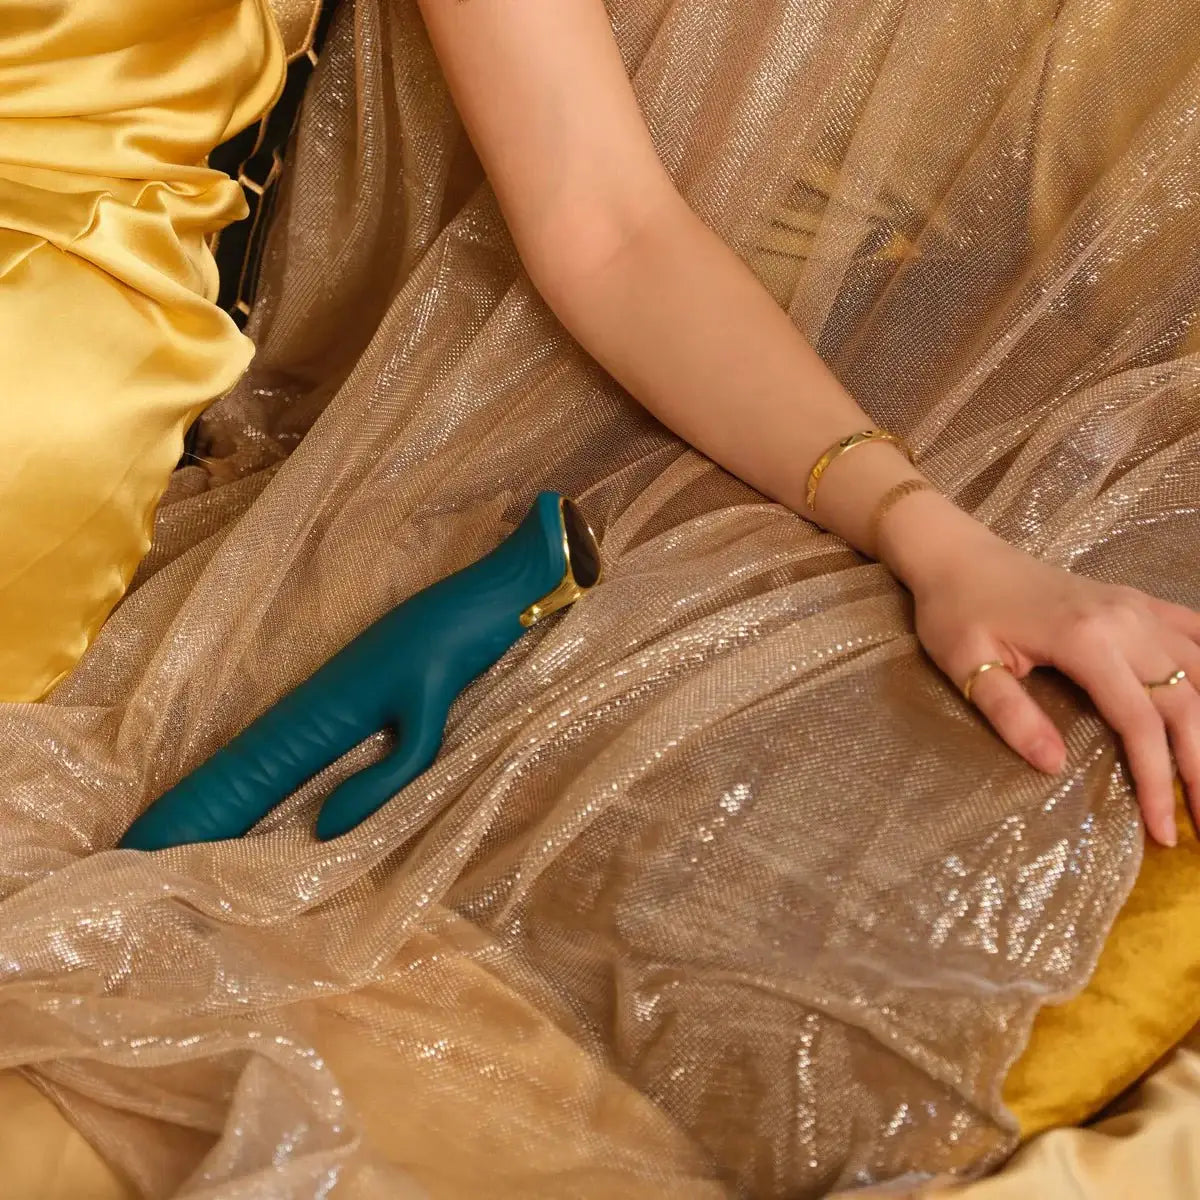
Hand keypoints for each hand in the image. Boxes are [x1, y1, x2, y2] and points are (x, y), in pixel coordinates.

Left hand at [881, 495, 1199, 845]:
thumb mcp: (967, 666)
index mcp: (1084, 640)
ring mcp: (1136, 606)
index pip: (1139, 722)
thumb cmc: (956, 611)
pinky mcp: (1135, 600)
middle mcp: (1125, 620)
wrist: (959, 556)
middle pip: (1186, 701)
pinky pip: (1194, 630)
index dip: (1157, 780)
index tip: (1162, 831)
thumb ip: (1011, 715)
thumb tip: (1052, 766)